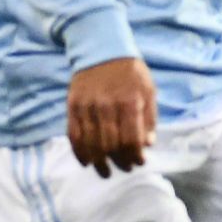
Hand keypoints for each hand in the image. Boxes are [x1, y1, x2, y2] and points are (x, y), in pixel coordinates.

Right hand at [66, 57, 156, 177]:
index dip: (135, 156)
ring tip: (106, 171)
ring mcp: (87, 107)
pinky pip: (73, 136)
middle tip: (125, 168)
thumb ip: (149, 118)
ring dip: (99, 163)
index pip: (131, 139)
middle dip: (120, 162)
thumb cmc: (130, 73)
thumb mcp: (148, 90)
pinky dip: (80, 152)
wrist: (102, 50)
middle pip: (110, 145)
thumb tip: (147, 145)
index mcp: (130, 102)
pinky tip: (87, 162)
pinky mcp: (72, 107)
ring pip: (91, 144)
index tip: (139, 162)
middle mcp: (107, 106)